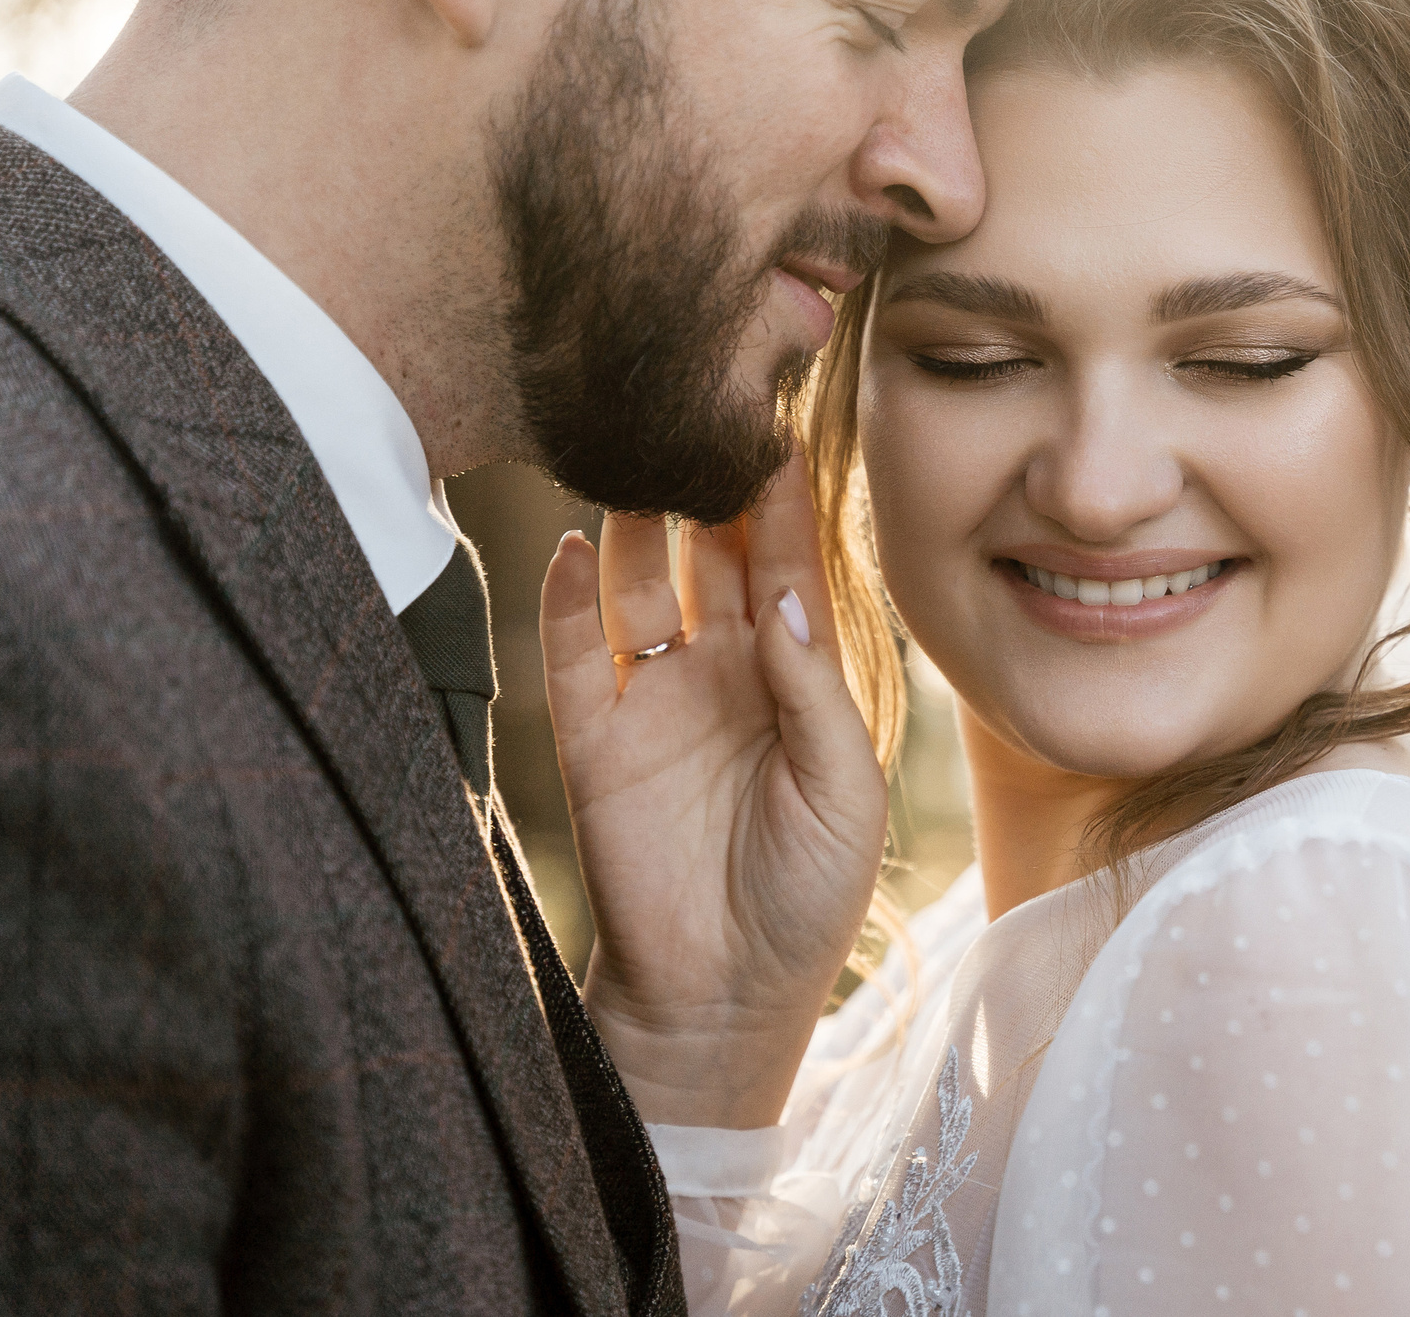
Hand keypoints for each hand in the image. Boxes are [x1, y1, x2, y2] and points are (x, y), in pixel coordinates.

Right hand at [539, 457, 887, 1128]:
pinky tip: (573, 542)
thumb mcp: (843, 793)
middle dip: (711, 487)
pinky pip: (571, 651)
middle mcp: (726, 670)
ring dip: (639, 523)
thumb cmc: (807, 898)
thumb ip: (813, 693)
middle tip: (703, 411)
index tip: (779, 425)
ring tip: (640, 456)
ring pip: (640, 583)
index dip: (784, 501)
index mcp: (797, 677)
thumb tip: (783, 596)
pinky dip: (566, 595)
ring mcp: (656, 697)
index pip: (790, 565)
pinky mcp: (593, 736)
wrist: (722, 997)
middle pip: (714, 554)